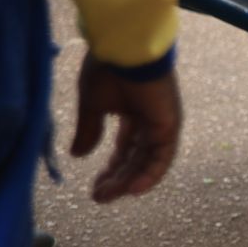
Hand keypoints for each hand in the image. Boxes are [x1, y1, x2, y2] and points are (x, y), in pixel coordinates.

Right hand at [70, 52, 183, 203]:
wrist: (122, 48)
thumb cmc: (107, 69)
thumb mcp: (92, 106)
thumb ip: (88, 131)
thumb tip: (77, 156)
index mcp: (134, 114)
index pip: (125, 149)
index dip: (111, 169)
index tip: (94, 187)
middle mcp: (151, 122)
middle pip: (135, 160)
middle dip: (116, 179)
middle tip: (99, 197)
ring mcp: (162, 125)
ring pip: (147, 162)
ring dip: (128, 181)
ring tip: (109, 196)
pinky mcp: (170, 126)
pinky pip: (162, 158)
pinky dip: (149, 175)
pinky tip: (132, 190)